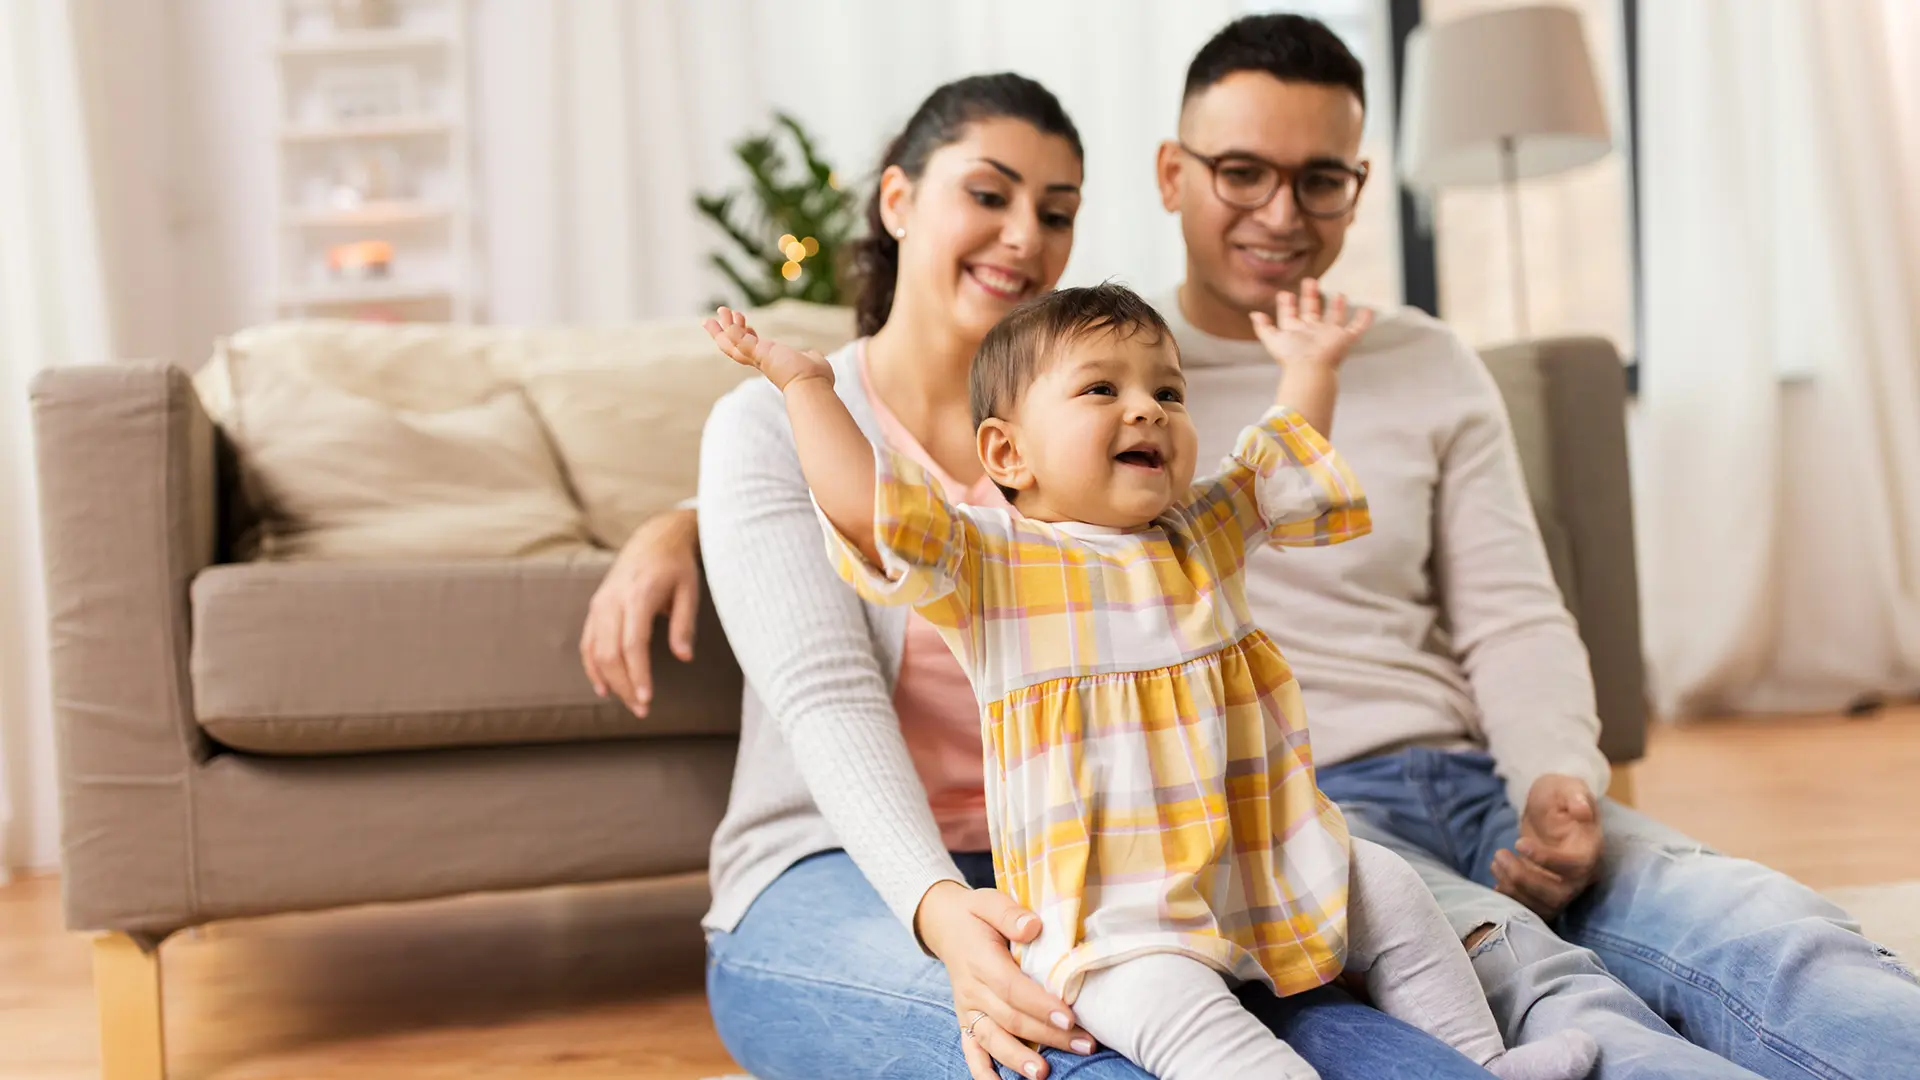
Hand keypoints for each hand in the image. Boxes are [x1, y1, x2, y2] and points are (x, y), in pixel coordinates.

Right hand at [579, 508, 699, 715]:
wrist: (654, 538)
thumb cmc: (676, 565)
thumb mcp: (690, 591)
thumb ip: (684, 625)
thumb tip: (684, 657)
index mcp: (638, 595)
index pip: (632, 644)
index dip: (638, 674)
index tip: (647, 699)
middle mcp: (614, 600)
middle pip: (610, 653)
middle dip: (624, 685)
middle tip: (641, 710)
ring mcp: (600, 603)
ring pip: (595, 651)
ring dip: (609, 681)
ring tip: (628, 703)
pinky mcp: (596, 607)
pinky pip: (588, 642)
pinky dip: (592, 667)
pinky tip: (604, 687)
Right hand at [703, 306, 832, 390]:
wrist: (812, 384)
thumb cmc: (815, 378)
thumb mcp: (811, 361)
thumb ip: (809, 356)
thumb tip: (813, 355)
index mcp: (772, 363)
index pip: (754, 348)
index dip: (747, 335)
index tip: (747, 324)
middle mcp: (761, 362)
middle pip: (734, 348)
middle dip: (724, 333)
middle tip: (715, 319)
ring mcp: (758, 358)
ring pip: (731, 344)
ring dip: (722, 328)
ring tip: (719, 310)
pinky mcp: (758, 353)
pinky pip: (738, 339)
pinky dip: (730, 328)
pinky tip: (727, 315)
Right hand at [916, 881, 1096, 1079]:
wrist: (945, 925)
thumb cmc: (976, 915)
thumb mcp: (989, 901)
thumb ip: (1010, 913)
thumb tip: (1034, 927)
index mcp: (980, 960)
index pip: (1012, 988)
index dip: (1040, 1005)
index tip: (1069, 1018)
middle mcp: (972, 989)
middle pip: (1010, 1018)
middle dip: (1047, 1035)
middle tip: (1083, 1045)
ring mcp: (967, 1009)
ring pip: (992, 1039)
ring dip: (1018, 1058)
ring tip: (1044, 1073)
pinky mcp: (965, 1020)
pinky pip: (971, 1050)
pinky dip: (982, 1072)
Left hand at [1250, 278, 1373, 370]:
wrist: (1309, 369)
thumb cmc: (1290, 357)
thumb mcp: (1272, 340)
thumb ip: (1263, 327)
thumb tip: (1253, 314)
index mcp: (1295, 332)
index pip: (1290, 315)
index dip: (1287, 305)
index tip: (1284, 293)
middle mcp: (1312, 332)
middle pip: (1312, 311)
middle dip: (1310, 296)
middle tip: (1309, 281)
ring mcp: (1329, 335)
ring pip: (1334, 318)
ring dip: (1337, 307)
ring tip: (1340, 294)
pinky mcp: (1343, 339)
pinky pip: (1356, 328)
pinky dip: (1364, 320)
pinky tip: (1369, 310)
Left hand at [1492, 774, 1603, 919]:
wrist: (1554, 810)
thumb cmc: (1560, 796)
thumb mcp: (1567, 786)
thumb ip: (1575, 795)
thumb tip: (1582, 809)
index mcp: (1590, 849)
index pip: (1576, 866)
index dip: (1547, 860)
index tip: (1519, 843)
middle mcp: (1581, 875)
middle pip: (1559, 895)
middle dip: (1524, 879)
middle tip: (1499, 855)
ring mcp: (1565, 887)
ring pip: (1544, 906)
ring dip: (1514, 890)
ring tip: (1496, 861)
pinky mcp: (1548, 894)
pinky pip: (1534, 910)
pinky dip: (1514, 902)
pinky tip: (1497, 885)